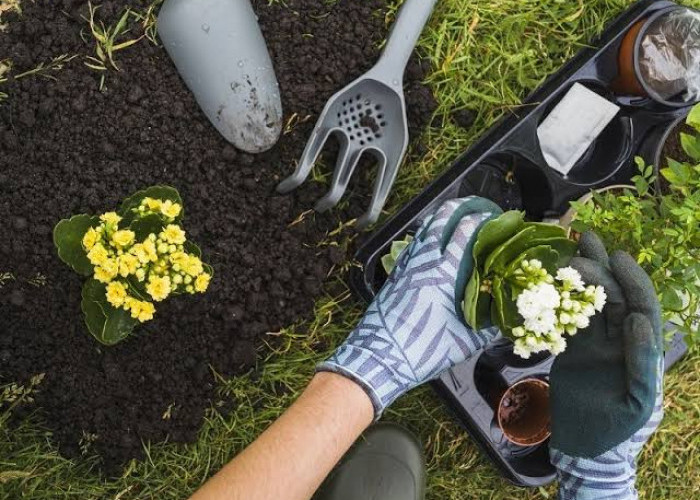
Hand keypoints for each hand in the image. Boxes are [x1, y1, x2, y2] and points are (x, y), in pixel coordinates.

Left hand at [318, 197, 502, 417]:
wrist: (379, 357)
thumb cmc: (420, 351)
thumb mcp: (464, 343)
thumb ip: (488, 328)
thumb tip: (507, 319)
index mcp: (443, 275)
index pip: (464, 233)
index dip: (480, 219)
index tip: (494, 216)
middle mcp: (423, 263)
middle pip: (440, 220)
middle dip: (460, 207)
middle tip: (476, 206)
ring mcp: (406, 266)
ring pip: (424, 230)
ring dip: (441, 219)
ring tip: (456, 217)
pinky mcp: (395, 275)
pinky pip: (412, 246)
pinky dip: (425, 236)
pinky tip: (432, 242)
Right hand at [549, 232, 663, 498]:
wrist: (585, 449)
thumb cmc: (617, 431)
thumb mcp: (638, 403)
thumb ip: (642, 364)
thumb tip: (638, 322)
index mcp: (640, 351)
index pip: (641, 308)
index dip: (632, 281)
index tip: (617, 258)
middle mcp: (620, 342)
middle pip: (614, 298)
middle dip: (602, 269)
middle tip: (583, 242)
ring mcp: (596, 345)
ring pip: (590, 303)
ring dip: (582, 277)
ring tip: (570, 248)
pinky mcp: (574, 351)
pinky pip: (568, 320)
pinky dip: (560, 300)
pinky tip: (552, 280)